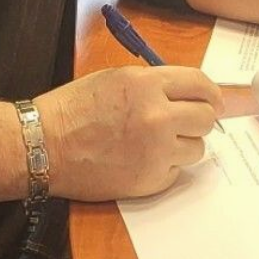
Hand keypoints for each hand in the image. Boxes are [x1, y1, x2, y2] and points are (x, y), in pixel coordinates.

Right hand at [35, 66, 224, 200]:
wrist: (45, 145)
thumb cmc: (73, 109)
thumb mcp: (115, 78)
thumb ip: (153, 83)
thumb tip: (186, 93)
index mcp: (147, 84)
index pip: (200, 84)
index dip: (210, 92)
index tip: (213, 100)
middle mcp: (158, 117)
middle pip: (206, 117)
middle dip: (199, 118)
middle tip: (186, 122)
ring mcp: (157, 151)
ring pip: (197, 147)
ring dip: (183, 144)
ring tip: (156, 142)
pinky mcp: (151, 180)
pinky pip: (178, 171)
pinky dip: (167, 165)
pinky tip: (142, 159)